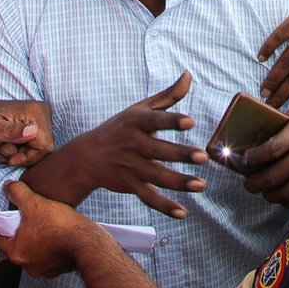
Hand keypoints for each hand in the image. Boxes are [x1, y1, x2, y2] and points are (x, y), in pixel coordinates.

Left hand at [0, 98, 54, 166]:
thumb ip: (12, 132)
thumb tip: (33, 133)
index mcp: (36, 111)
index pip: (46, 146)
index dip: (29, 158)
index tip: (10, 158)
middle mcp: (42, 112)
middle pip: (44, 148)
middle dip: (23, 156)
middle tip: (3, 150)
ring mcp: (39, 118)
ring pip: (39, 149)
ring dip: (20, 154)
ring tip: (3, 148)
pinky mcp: (35, 124)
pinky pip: (35, 146)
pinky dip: (20, 151)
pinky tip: (7, 146)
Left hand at [0, 180, 106, 277]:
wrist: (88, 242)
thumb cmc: (60, 227)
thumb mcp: (35, 203)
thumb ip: (18, 193)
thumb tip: (9, 187)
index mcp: (16, 252)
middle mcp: (28, 265)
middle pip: (15, 244)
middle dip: (17, 231)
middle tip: (22, 218)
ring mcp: (45, 268)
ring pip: (34, 250)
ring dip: (36, 238)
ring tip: (43, 223)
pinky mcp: (60, 267)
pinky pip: (50, 254)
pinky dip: (51, 244)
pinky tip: (57, 232)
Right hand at [64, 72, 206, 217]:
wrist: (86, 157)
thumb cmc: (120, 128)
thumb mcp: (139, 109)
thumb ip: (167, 96)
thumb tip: (188, 74)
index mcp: (135, 123)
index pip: (155, 120)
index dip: (171, 121)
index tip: (190, 122)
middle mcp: (132, 145)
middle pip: (158, 151)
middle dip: (180, 155)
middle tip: (203, 157)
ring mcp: (131, 167)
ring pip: (156, 177)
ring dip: (179, 183)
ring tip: (201, 185)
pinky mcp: (130, 185)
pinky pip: (148, 198)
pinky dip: (164, 206)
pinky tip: (183, 212)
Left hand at [240, 102, 288, 207]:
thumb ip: (286, 124)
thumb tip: (263, 135)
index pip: (269, 149)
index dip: (251, 159)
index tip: (244, 160)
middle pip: (273, 176)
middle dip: (253, 183)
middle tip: (247, 183)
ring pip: (285, 192)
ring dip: (268, 194)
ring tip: (262, 190)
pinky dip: (287, 200)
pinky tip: (282, 195)